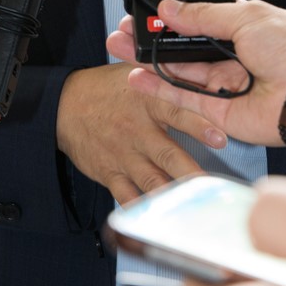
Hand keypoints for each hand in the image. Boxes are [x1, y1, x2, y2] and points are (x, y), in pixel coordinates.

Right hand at [56, 61, 226, 204]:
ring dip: (172, 196)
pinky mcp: (110, 173)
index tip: (221, 138)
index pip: (176, 112)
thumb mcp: (135, 73)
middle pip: (168, 155)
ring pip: (151, 180)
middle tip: (211, 187)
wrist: (64, 105)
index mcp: (147, 102)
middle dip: (191, 173)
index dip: (199, 126)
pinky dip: (142, 209)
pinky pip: (127, 195)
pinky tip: (157, 219)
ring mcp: (123, 154)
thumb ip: (167, 75)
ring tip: (192, 209)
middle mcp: (137, 130)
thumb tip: (204, 66)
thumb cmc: (107, 88)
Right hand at [106, 0, 285, 146]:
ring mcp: (224, 85)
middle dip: (152, 40)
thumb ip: (203, 16)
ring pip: (177, 72)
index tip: (145, 14)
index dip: (170, 18)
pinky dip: (158, 89)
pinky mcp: (219, 112)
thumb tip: (171, 8)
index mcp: (242, 29)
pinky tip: (135, 77)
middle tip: (123, 31)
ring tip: (119, 49)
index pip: (197, 21)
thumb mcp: (246, 17)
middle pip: (182, 48)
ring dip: (148, 61)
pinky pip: (182, 99)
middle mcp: (231, 56)